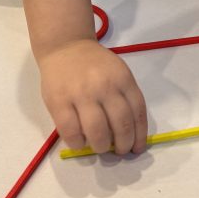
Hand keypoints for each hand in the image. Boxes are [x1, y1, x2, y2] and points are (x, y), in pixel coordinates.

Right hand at [38, 39, 147, 154]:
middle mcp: (104, 86)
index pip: (138, 113)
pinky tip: (80, 142)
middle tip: (119, 151)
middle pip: (120, 125)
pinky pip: (71, 131)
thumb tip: (129, 133)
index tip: (136, 148)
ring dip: (101, 147)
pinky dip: (78, 143)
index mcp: (122, 79)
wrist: (65, 46)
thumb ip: (124, 97)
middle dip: (123, 145)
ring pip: (97, 131)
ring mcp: (81, 93)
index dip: (139, 135)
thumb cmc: (94, 64)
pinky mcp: (59, 101)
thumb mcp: (117, 72)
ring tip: (100, 147)